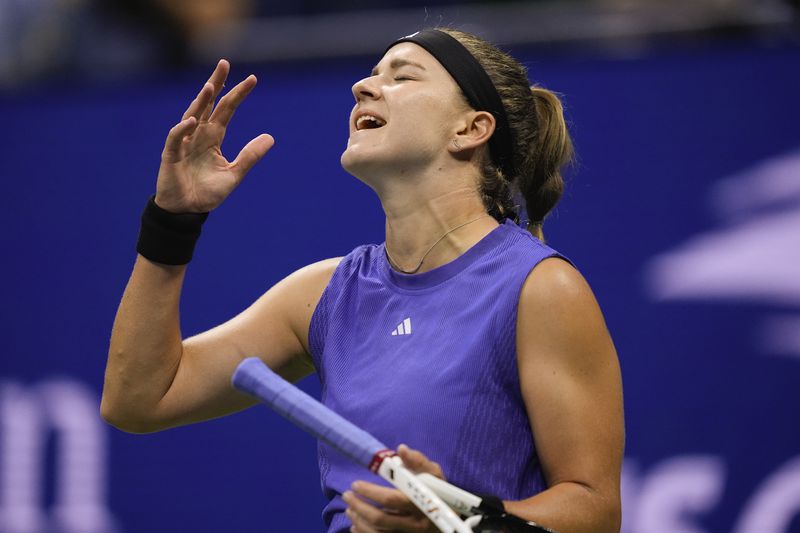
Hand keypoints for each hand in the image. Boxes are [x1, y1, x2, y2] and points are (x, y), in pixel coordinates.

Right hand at [155, 59, 274, 212]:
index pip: (227, 110)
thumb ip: (250, 155)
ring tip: (211, 85)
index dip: (238, 94)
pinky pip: (176, 138)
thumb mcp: (234, 173)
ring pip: (191, 115)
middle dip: (216, 83)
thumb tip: (271, 137)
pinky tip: (193, 120)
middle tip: (224, 63)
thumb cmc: (207, 193)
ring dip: (200, 101)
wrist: (187, 212)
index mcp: (213, 137)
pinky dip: (183, 129)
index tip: (253, 79)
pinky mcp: (171, 156)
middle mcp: (198, 135)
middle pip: (208, 104)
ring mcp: (184, 143)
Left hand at [343, 444, 444, 532]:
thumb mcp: (434, 475)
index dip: (370, 492)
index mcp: (421, 502)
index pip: (391, 499)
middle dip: (359, 507)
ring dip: (359, 521)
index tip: (355, 484)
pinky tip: (356, 526)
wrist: (451, 521)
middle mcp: (415, 523)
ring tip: (349, 508)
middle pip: (381, 519)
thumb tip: (401, 449)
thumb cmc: (440, 493)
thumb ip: (419, 461)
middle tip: (346, 495)